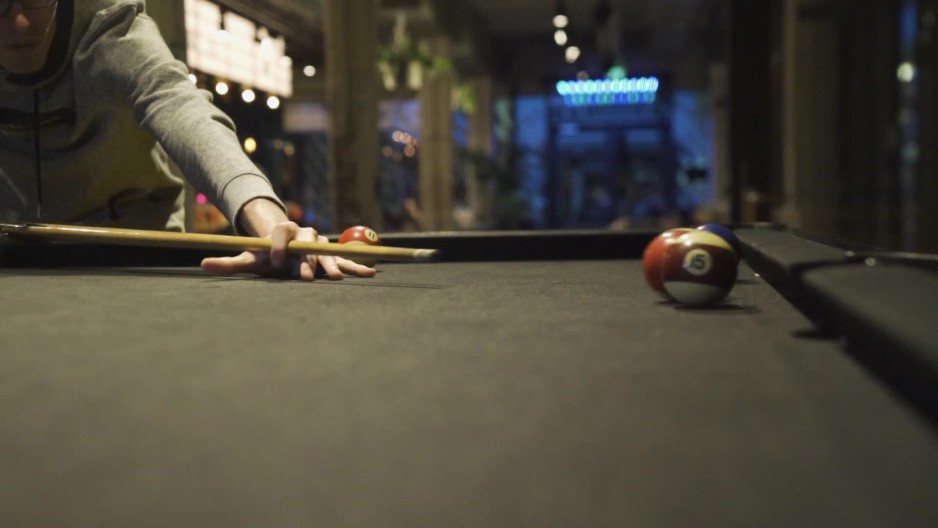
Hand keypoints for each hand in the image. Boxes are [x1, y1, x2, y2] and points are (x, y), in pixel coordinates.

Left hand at [199, 198, 377, 280]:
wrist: (287, 244)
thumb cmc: (267, 255)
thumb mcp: (249, 258)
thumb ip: (229, 262)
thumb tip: (203, 263)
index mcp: (285, 231)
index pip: (282, 232)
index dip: (278, 244)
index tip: (275, 261)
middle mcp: (306, 235)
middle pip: (308, 246)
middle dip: (308, 262)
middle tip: (306, 277)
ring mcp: (321, 245)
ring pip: (328, 253)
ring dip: (334, 266)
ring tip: (338, 278)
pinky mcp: (332, 257)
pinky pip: (346, 261)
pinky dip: (357, 267)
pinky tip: (371, 273)